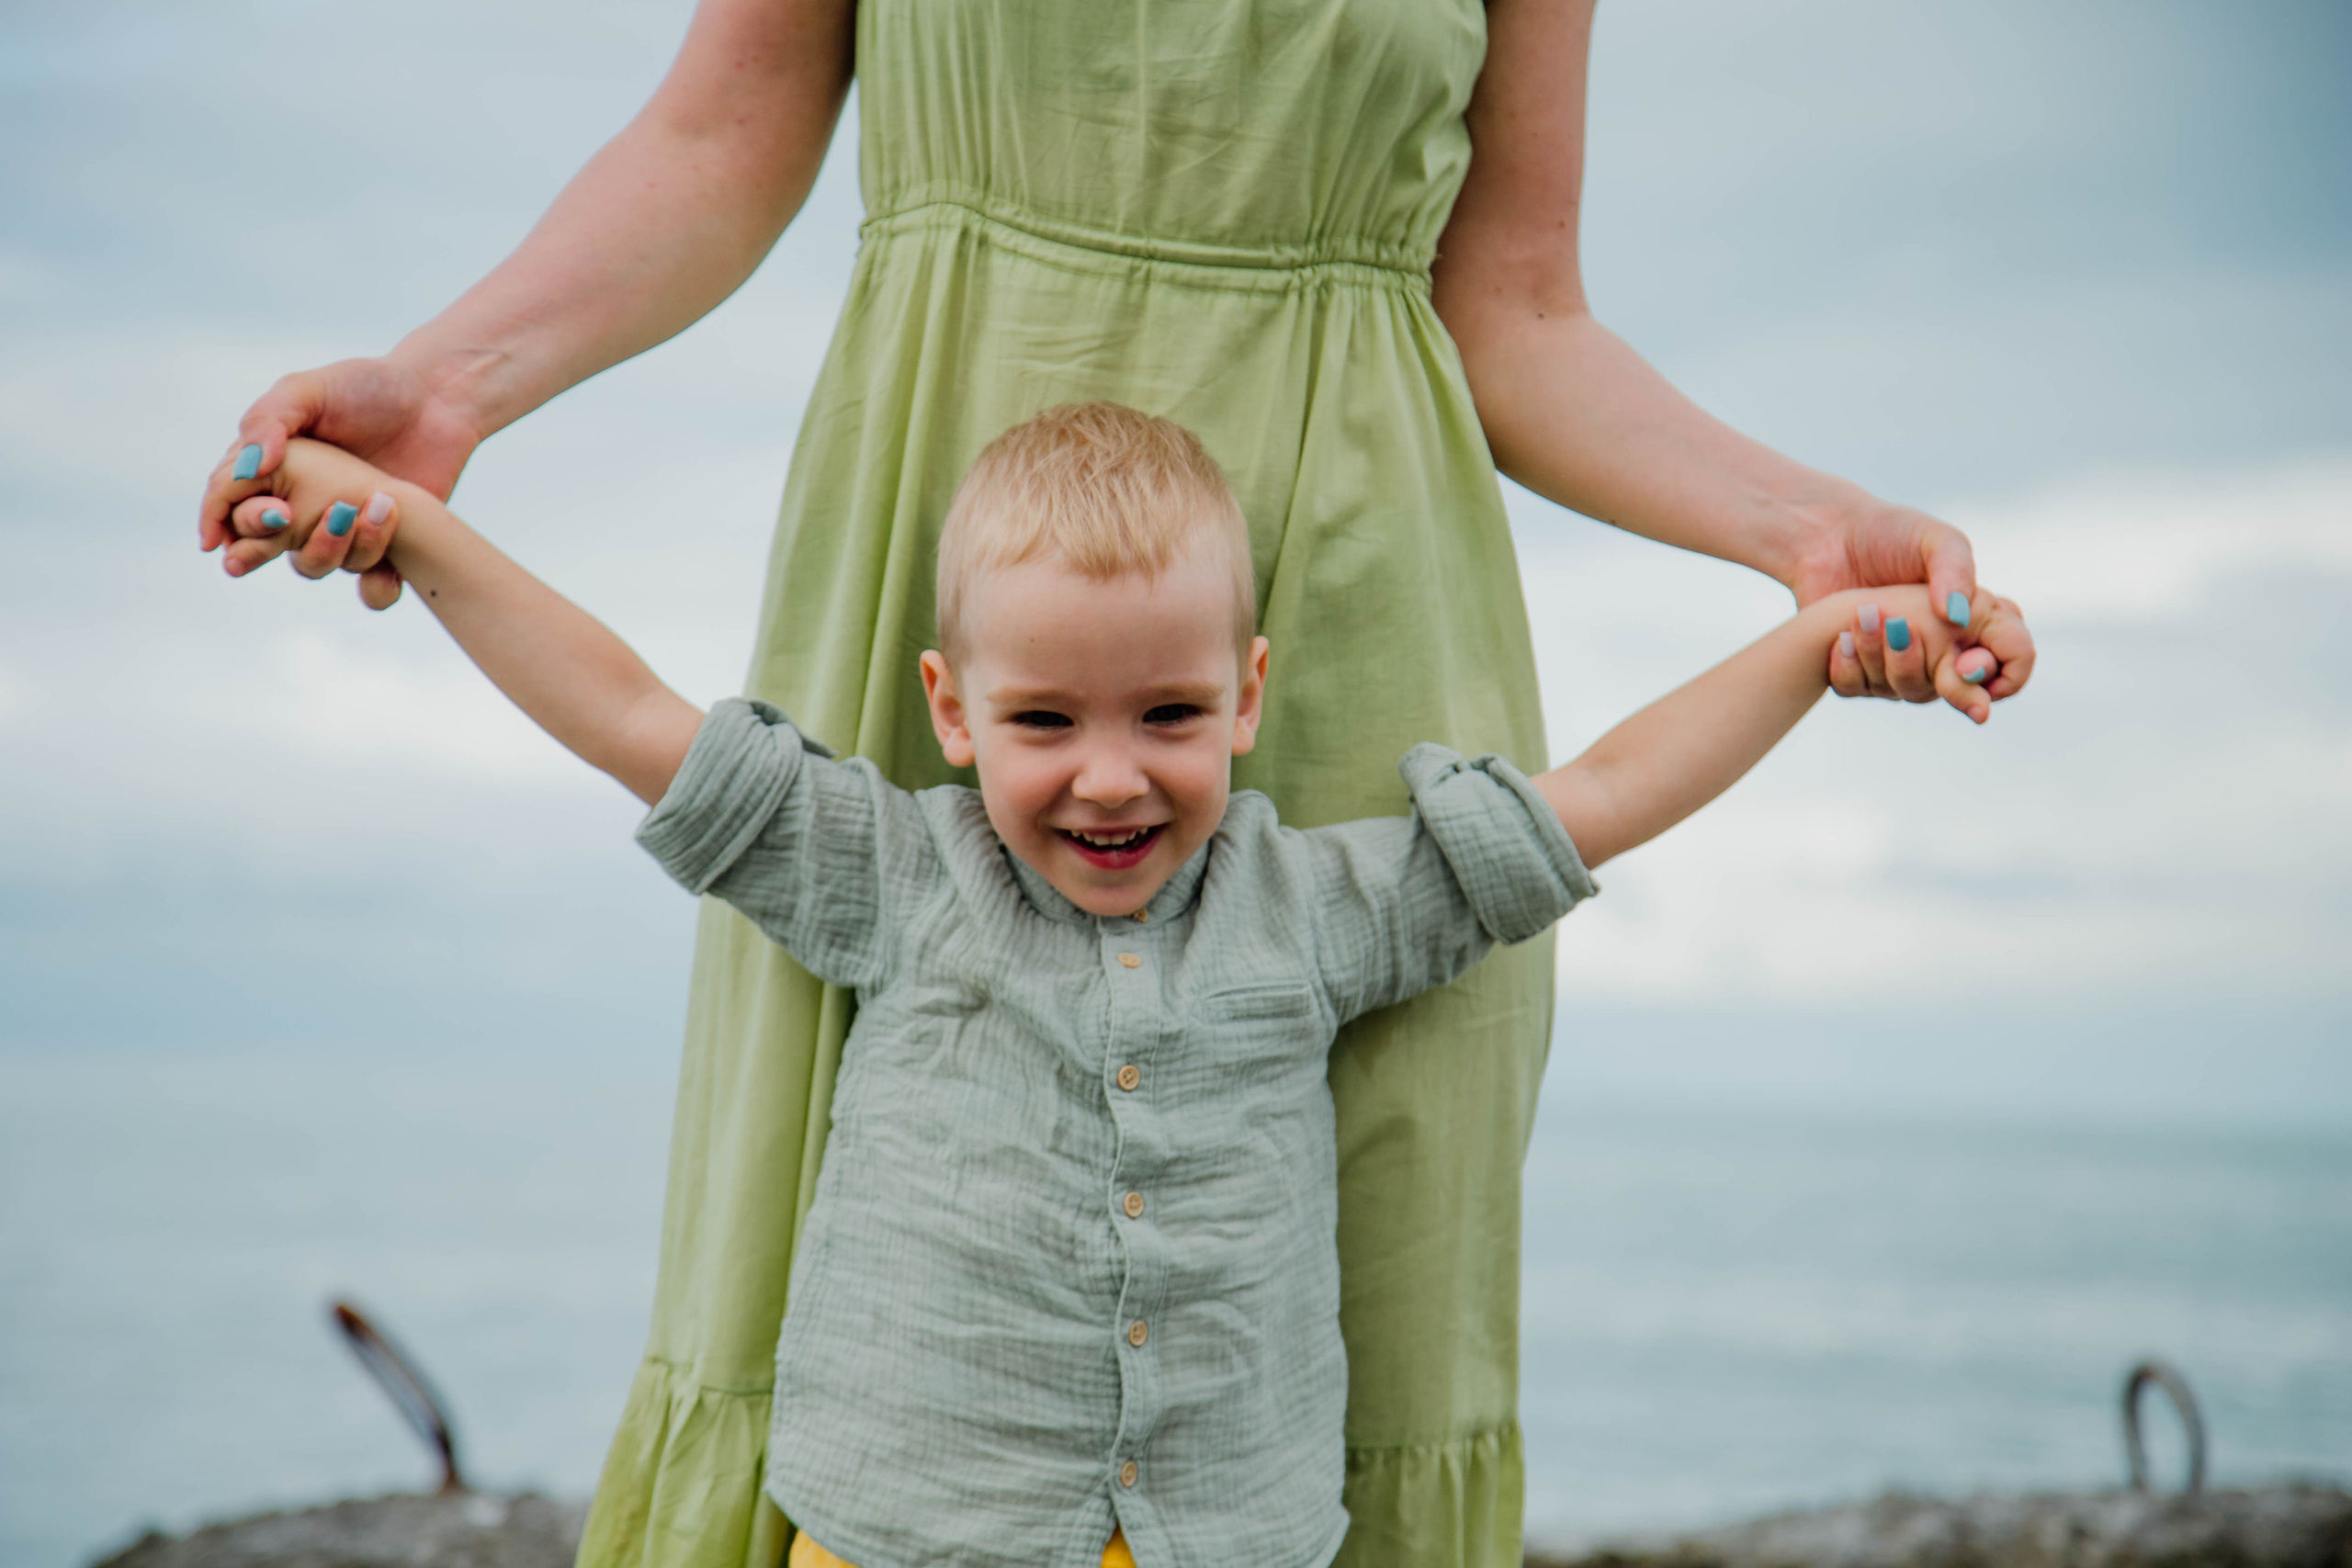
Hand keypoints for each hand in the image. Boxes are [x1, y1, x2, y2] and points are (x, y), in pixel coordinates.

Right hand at [199, 357, 479, 608]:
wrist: (438, 400)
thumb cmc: (368, 387)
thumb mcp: (310, 389)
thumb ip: (269, 419)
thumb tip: (250, 468)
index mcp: (269, 472)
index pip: (228, 503)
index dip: (220, 519)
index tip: (221, 533)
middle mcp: (299, 508)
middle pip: (262, 547)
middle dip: (260, 548)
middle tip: (285, 520)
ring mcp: (341, 530)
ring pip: (315, 566)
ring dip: (328, 550)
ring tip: (358, 508)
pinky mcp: (384, 545)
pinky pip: (375, 585)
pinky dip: (378, 586)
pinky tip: (389, 572)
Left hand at [1788, 499, 2036, 710]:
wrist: (1825, 537)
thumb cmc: (1889, 533)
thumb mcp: (1934, 539)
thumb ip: (1956, 571)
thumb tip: (1958, 618)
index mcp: (1979, 617)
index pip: (2015, 659)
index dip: (2004, 674)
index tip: (1968, 664)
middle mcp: (1946, 649)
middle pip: (1964, 690)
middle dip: (1942, 678)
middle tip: (1911, 637)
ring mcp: (1904, 664)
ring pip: (1913, 693)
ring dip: (1890, 660)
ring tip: (1866, 615)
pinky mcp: (1862, 670)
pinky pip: (1863, 690)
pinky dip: (1852, 668)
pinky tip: (1842, 638)